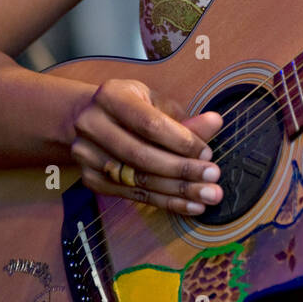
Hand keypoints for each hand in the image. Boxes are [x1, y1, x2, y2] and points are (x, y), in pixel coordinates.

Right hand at [69, 78, 223, 214]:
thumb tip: (215, 123)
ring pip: (138, 179)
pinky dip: (166, 202)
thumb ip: (184, 119)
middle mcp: (92, 124)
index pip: (149, 124)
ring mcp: (87, 154)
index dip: (180, 141)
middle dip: (181, 169)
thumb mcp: (157, 104)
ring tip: (207, 196)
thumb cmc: (133, 108)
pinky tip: (190, 205)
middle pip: (141, 155)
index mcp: (111, 97)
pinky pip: (134, 195)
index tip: (207, 153)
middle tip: (213, 178)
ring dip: (178, 191)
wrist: (92, 120)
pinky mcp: (91, 178)